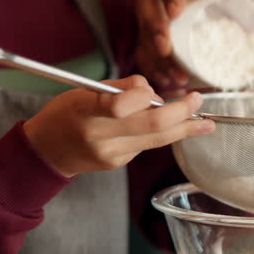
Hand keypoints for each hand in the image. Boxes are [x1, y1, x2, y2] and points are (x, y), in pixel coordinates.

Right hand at [23, 75, 214, 176]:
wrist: (47, 152)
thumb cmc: (66, 113)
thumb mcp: (84, 91)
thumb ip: (121, 89)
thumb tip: (153, 91)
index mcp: (86, 111)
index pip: (121, 105)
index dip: (144, 97)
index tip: (156, 90)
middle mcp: (99, 136)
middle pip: (150, 127)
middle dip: (181, 114)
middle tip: (198, 101)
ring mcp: (111, 154)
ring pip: (156, 140)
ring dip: (184, 129)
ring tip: (206, 123)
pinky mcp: (118, 164)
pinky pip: (145, 145)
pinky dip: (160, 134)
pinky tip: (171, 127)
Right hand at [136, 0, 253, 88]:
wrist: (246, 21)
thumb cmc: (250, 8)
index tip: (176, 12)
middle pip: (149, 2)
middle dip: (154, 26)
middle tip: (165, 49)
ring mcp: (161, 16)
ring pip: (143, 29)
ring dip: (154, 54)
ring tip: (175, 75)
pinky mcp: (158, 38)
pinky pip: (146, 51)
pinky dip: (153, 67)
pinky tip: (166, 80)